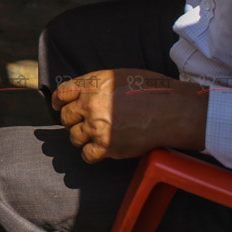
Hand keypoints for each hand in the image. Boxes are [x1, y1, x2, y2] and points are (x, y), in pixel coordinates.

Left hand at [55, 69, 206, 162]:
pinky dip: (91, 154)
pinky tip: (98, 150)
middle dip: (73, 120)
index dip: (59, 101)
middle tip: (84, 123)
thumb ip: (98, 85)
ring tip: (96, 136)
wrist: (173, 110)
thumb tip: (83, 94)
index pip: (62, 93)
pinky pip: (87, 154)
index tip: (60, 106)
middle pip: (66, 117)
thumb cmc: (153, 91)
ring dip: (82, 137)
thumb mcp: (121, 76)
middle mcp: (91, 103)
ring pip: (74, 136)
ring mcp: (97, 125)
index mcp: (93, 83)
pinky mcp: (107, 145)